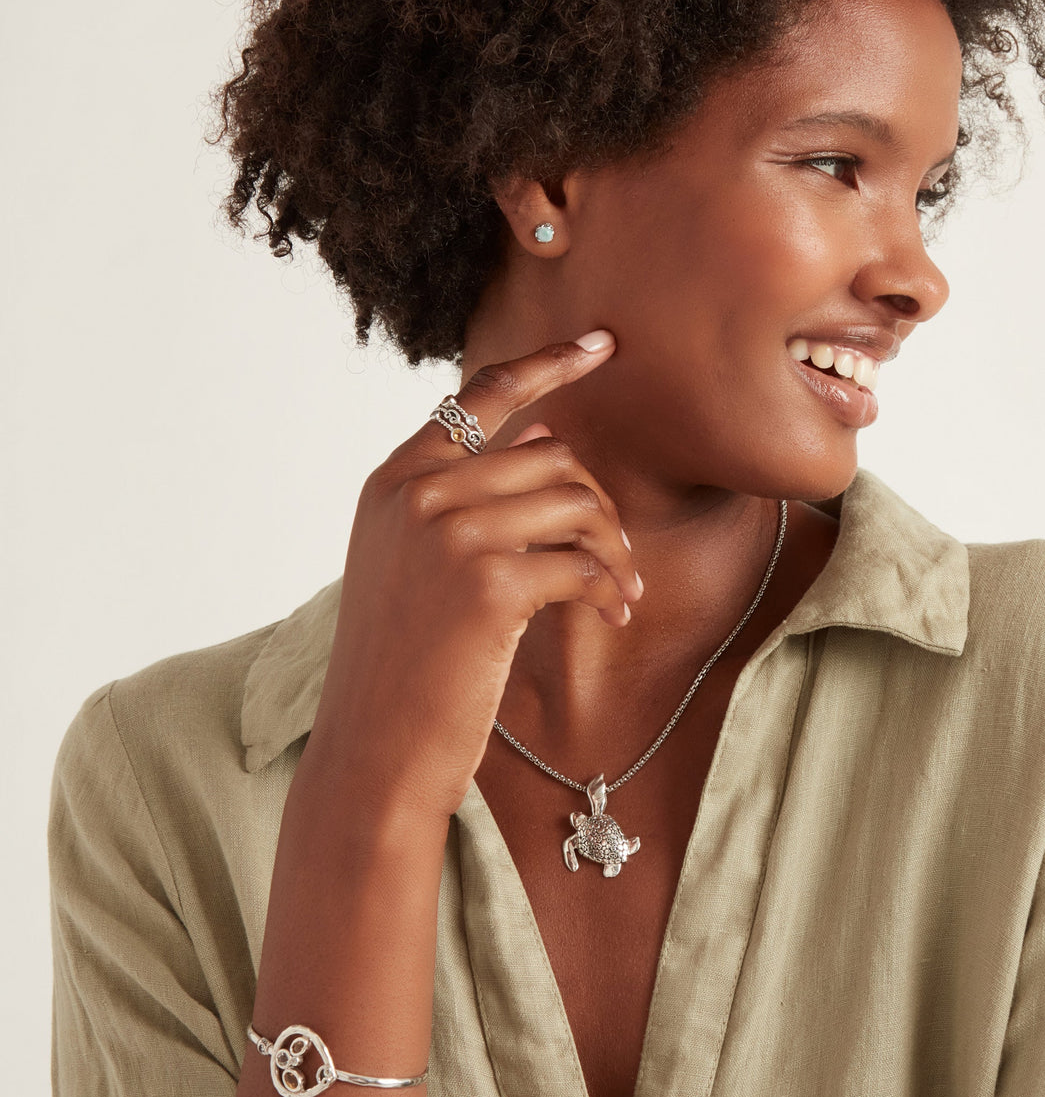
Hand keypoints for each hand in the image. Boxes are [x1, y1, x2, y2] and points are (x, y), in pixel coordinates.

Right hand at [305, 331, 643, 826]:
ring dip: (612, 548)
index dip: (546, 363)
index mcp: (393, 480)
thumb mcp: (413, 566)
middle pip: (550, 455)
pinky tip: (613, 616)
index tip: (601, 344)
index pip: (478, 395)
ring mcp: (448, 532)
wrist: (373, 752)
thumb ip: (462, 498)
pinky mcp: (488, 582)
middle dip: (597, 504)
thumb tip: (548, 438)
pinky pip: (583, 561)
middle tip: (614, 558)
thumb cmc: (402, 665)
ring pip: (575, 501)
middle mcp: (415, 492)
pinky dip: (610, 588)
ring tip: (619, 592)